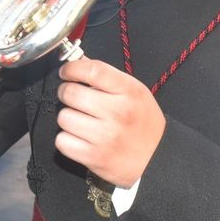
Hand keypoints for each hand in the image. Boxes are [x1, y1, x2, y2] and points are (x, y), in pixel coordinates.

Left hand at [54, 57, 165, 185]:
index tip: (66, 72)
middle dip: (66, 92)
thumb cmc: (143, 123)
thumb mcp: (135, 93)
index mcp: (130, 92)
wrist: (157, 159)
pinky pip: (62, 141)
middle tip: (71, 97)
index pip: (93, 71)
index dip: (72, 68)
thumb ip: (107, 77)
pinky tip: (78, 137)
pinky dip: (66, 139)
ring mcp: (105, 136)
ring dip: (67, 117)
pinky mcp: (94, 157)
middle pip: (72, 93)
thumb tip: (77, 61)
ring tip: (79, 120)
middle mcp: (118, 112)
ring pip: (64, 117)